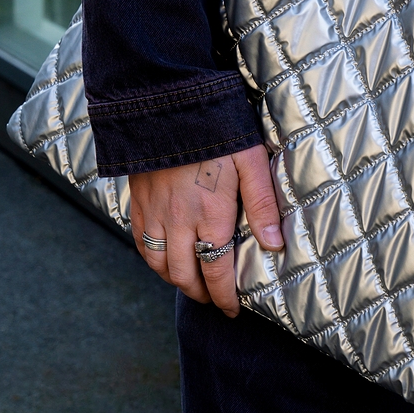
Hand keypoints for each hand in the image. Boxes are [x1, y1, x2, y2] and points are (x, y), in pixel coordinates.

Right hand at [129, 144, 282, 316]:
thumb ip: (262, 204)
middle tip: (213, 300)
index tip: (232, 309)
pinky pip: (141, 242)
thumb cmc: (219, 130)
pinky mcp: (138, 200)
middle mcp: (179, 221)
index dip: (225, 296)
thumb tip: (275, 245)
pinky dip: (152, 259)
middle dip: (200, 293)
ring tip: (190, 284)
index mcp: (211, 215)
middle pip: (185, 275)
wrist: (171, 103)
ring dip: (175, 280)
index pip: (217, 271)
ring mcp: (155, 212)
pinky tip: (163, 257)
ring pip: (159, 264)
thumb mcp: (251, 162)